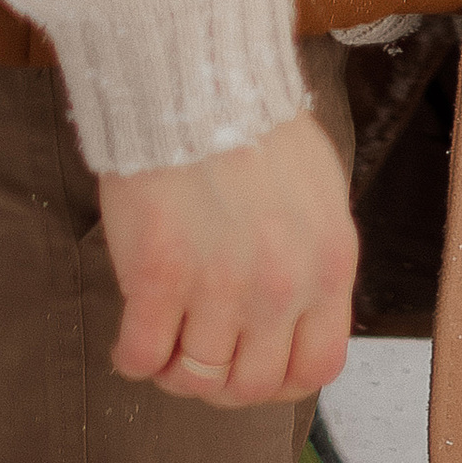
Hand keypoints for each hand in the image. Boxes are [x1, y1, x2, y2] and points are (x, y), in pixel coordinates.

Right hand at [100, 108, 357, 408]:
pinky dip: (134, 356)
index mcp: (328, 264)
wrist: (198, 77)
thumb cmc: (255, 125)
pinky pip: (141, 357)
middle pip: (252, 385)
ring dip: (175, 368)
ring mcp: (219, 287)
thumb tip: (297, 316)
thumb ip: (313, 260)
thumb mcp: (319, 193)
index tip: (253, 365)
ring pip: (195, 378)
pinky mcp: (159, 278)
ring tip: (165, 336)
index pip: (318, 367)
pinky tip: (133, 330)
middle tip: (199, 353)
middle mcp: (281, 286)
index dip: (281, 380)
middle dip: (222, 381)